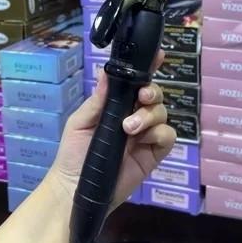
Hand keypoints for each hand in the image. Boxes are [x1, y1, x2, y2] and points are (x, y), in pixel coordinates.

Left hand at [46, 50, 175, 212]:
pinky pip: (168, 136)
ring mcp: (146, 135)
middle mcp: (135, 116)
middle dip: (152, 92)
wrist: (75, 186)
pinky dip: (159, 134)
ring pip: (163, 113)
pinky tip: (143, 140)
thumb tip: (105, 71)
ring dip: (149, 116)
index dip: (149, 68)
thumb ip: (98, 99)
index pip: (137, 83)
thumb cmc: (73, 152)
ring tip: (129, 128)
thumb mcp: (80, 121)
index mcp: (118, 105)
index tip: (158, 56)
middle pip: (155, 95)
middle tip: (141, 98)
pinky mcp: (154, 153)